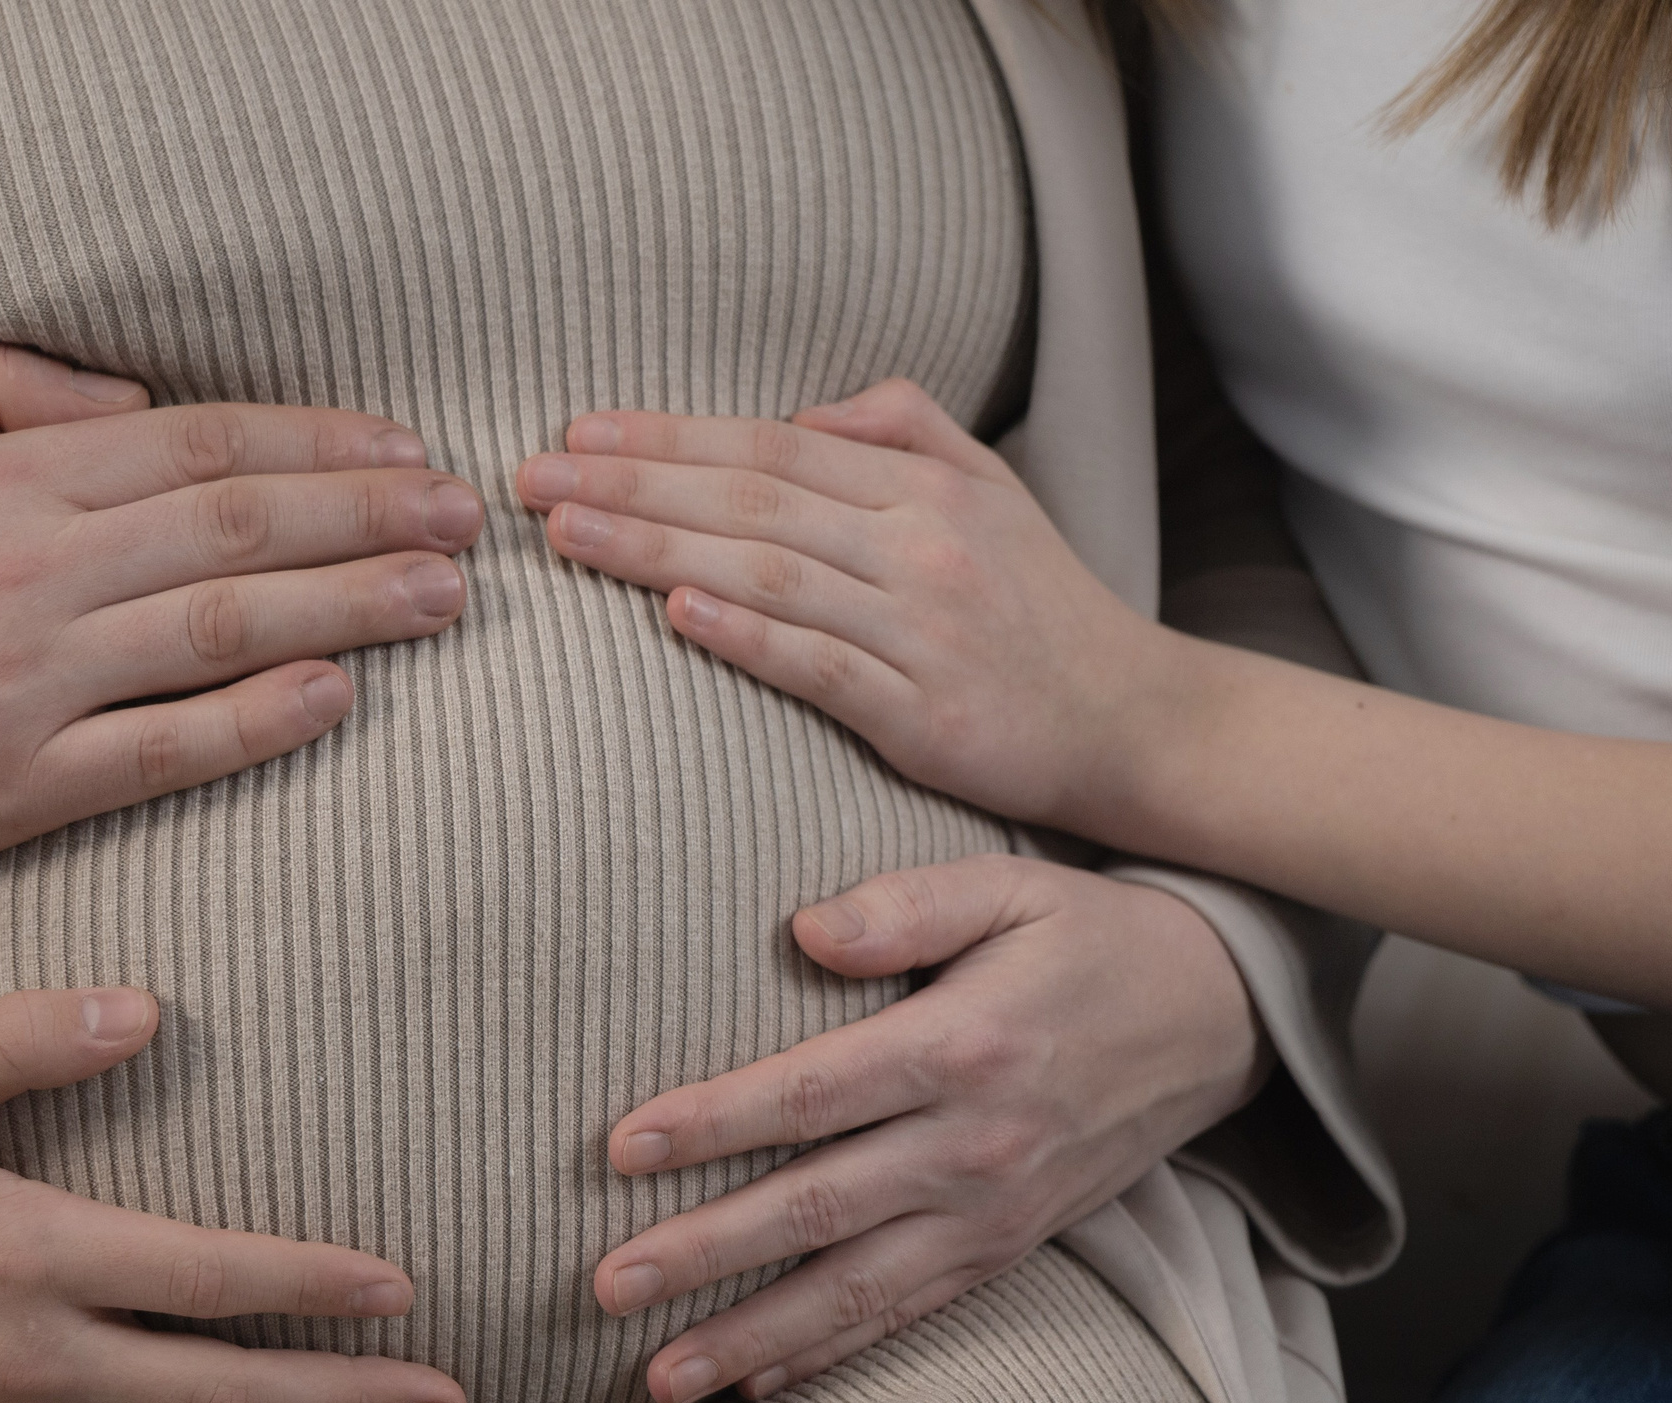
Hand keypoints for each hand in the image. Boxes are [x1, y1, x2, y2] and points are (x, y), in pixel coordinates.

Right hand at [0, 345, 481, 878]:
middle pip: (237, 529)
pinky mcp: (14, 786)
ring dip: (350, 608)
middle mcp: (31, 571)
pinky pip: (163, 749)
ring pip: (222, 631)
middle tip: (465, 517)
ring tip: (442, 597)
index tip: (402, 449)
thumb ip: (3, 388)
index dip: (316, 441)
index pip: (198, 445)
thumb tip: (136, 399)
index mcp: (4, 479)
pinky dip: (258, 721)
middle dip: (368, 513)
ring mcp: (27, 684)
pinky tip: (338, 695)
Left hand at [513, 379, 1174, 834]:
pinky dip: (746, 636)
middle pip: (753, 497)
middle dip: (633, 480)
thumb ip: (907, 429)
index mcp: (923, 487)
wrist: (1139, 722)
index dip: (670, 433)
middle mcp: (919, 545)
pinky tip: (675, 611)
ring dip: (660, 547)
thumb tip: (812, 410)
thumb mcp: (994, 490)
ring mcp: (921, 629)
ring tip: (569, 531)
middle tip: (532, 475)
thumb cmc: (1045, 609)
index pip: (771, 445)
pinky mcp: (923, 714)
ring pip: (770, 572)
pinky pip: (820, 666)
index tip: (578, 430)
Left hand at [590, 854, 1264, 1402]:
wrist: (1218, 1018)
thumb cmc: (1087, 937)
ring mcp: (993, 1212)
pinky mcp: (1009, 1248)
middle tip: (606, 1285)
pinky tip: (758, 1383)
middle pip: (816, 1210)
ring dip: (751, 1338)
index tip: (619, 1149)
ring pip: (854, 1290)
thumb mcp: (1008, 885)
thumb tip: (804, 930)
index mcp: (960, 1047)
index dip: (711, 1123)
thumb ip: (904, 904)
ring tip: (659, 1378)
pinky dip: (832, 1355)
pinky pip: (909, 1312)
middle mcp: (974, 1145)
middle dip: (705, 1255)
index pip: (811, 1096)